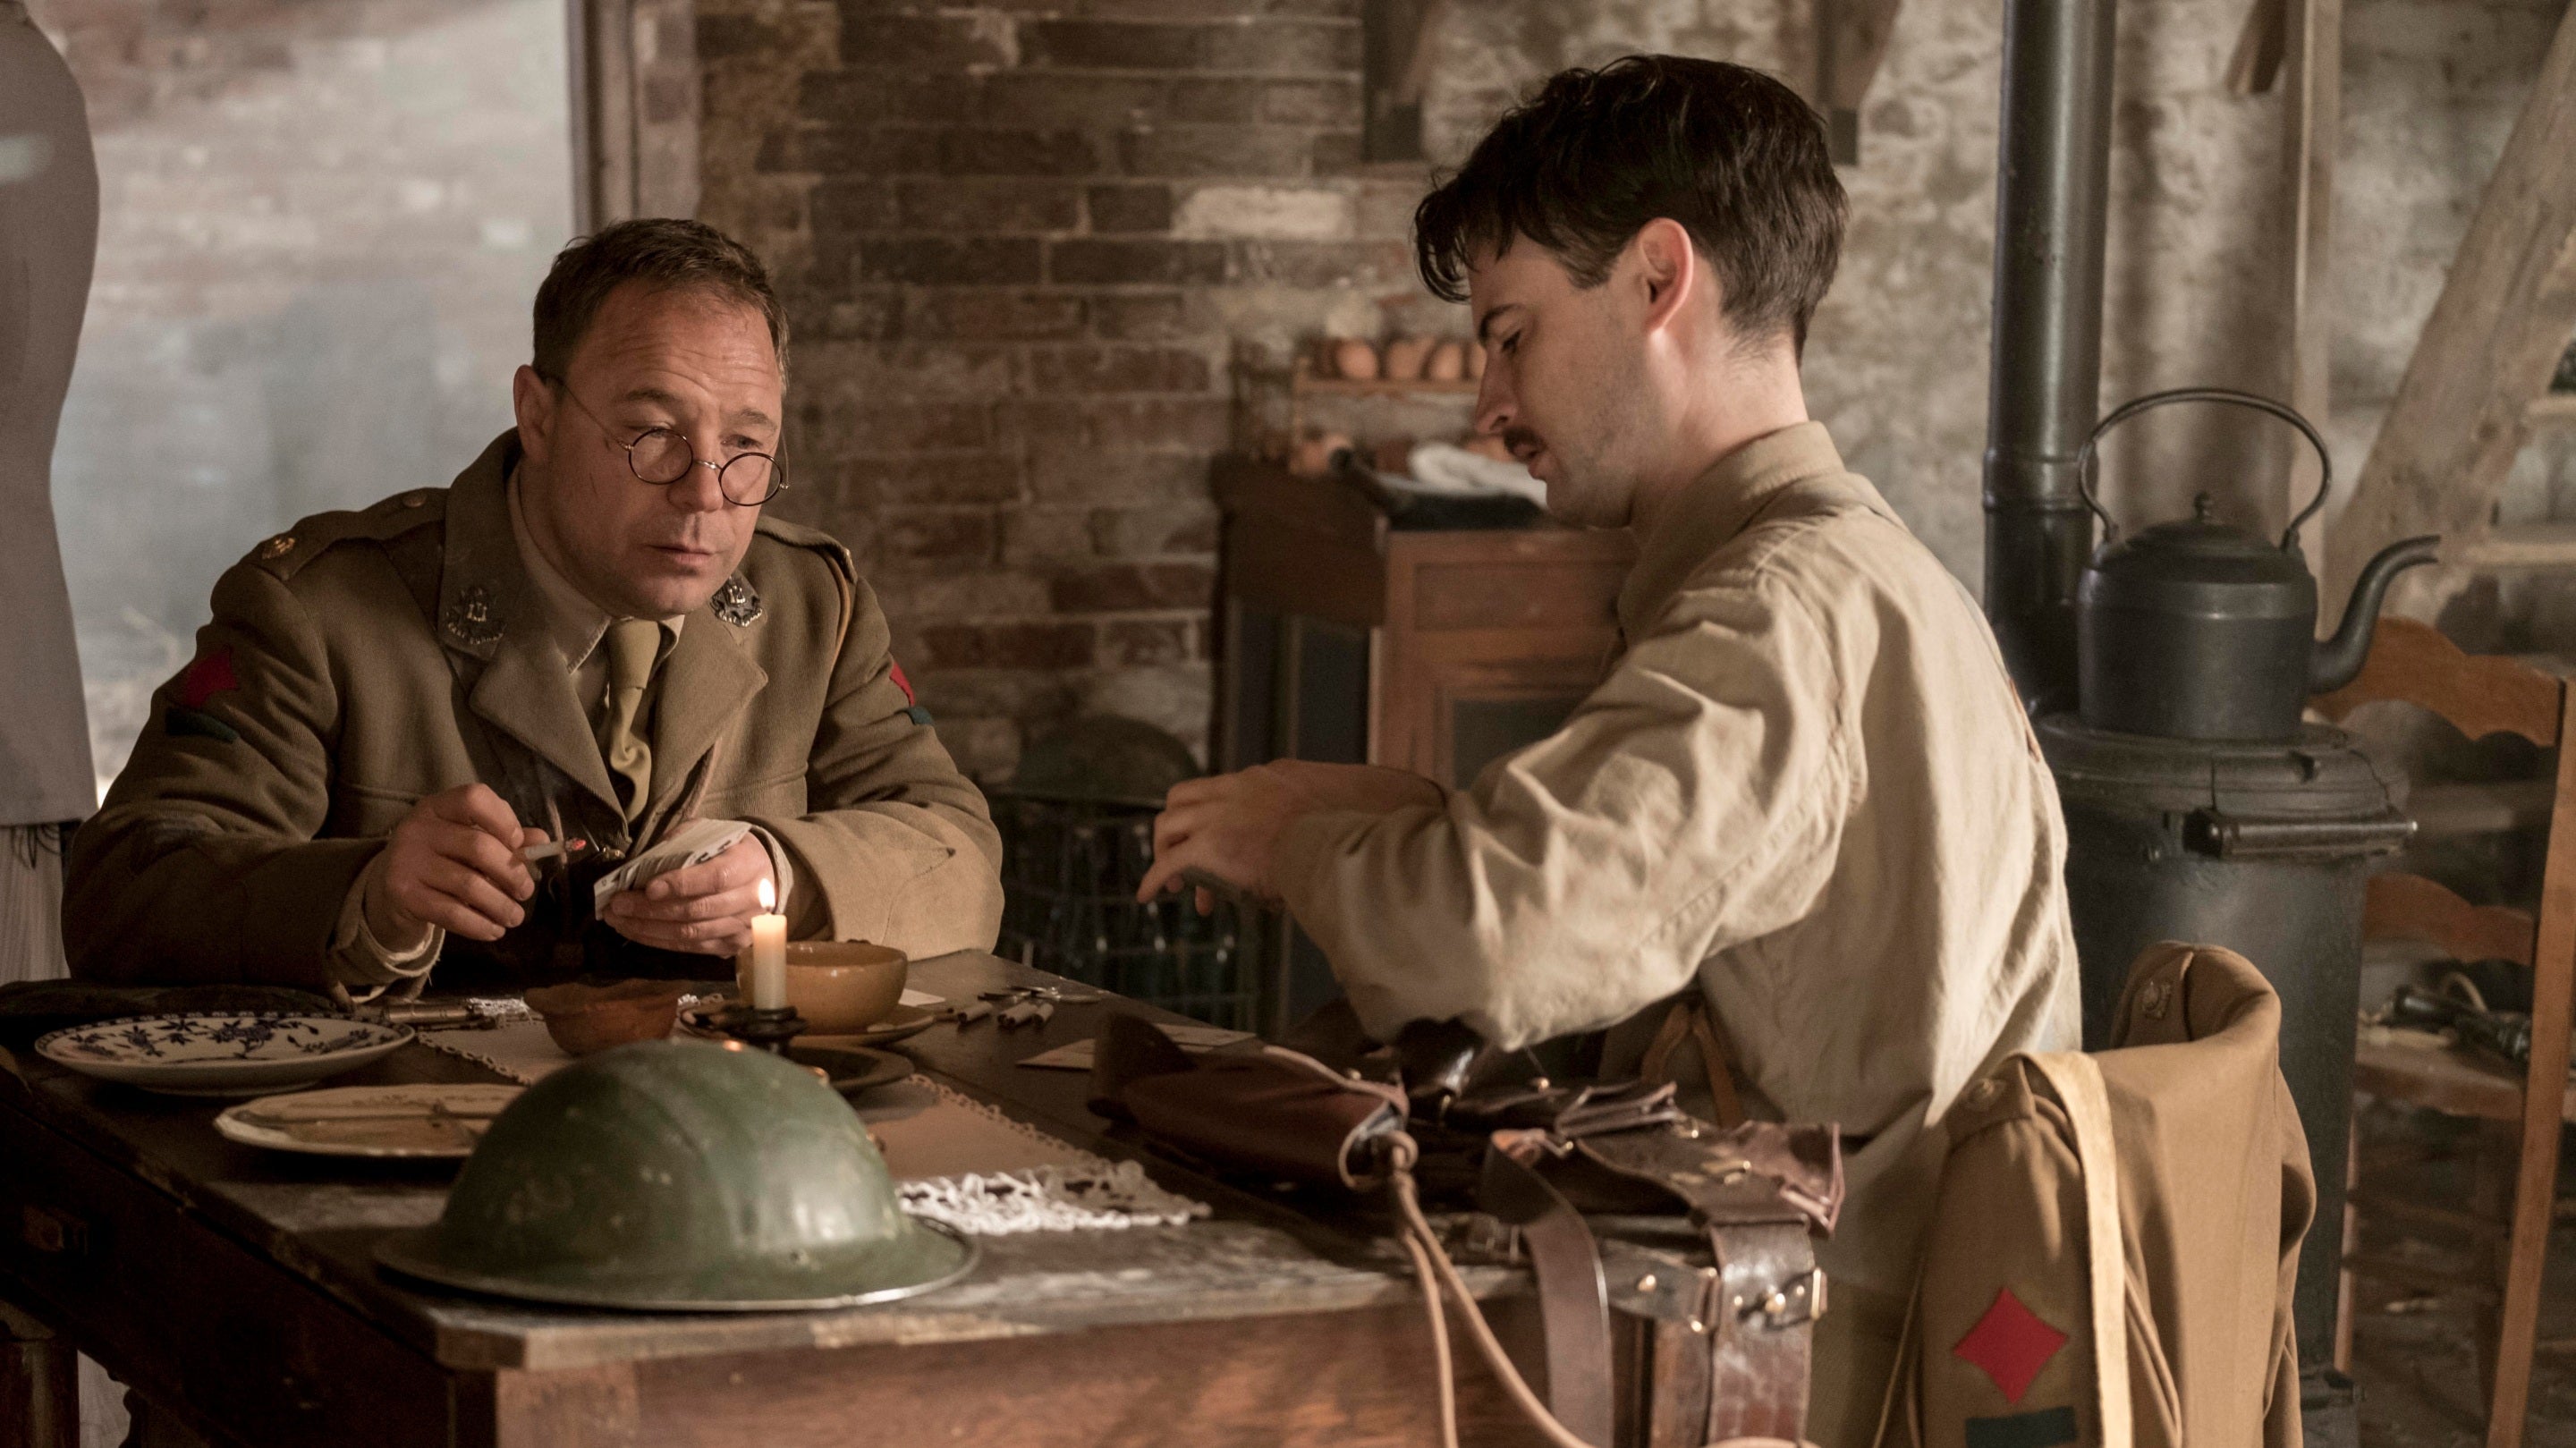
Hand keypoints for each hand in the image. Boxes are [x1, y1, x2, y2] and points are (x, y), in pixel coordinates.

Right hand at [373, 784, 544, 944]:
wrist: (390, 886)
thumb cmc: (441, 857)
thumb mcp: (468, 840)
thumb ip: (505, 839)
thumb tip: (542, 840)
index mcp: (438, 807)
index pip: (474, 798)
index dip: (504, 819)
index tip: (520, 844)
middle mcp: (418, 828)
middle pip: (479, 847)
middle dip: (512, 873)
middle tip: (525, 891)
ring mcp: (406, 860)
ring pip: (469, 885)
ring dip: (500, 905)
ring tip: (515, 916)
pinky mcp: (403, 893)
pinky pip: (451, 912)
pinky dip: (479, 925)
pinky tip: (494, 930)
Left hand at [601, 834, 775, 955]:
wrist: (766, 875)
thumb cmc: (730, 851)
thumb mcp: (711, 834)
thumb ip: (681, 843)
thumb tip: (642, 864)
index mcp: (747, 866)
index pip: (715, 879)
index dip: (681, 885)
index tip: (649, 888)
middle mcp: (751, 900)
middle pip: (697, 911)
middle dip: (651, 910)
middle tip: (617, 905)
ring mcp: (743, 927)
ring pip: (691, 934)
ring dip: (649, 929)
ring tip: (618, 920)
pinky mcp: (733, 946)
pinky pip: (692, 948)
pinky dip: (660, 941)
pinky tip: (636, 932)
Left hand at [1135, 762, 1444, 912]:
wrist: (1354, 836)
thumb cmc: (1366, 828)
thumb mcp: (1352, 812)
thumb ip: (1346, 818)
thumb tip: (1393, 817)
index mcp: (1273, 778)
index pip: (1229, 788)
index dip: (1218, 817)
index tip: (1224, 843)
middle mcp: (1241, 787)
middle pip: (1185, 796)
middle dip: (1180, 827)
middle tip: (1185, 861)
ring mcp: (1224, 813)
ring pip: (1169, 822)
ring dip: (1166, 851)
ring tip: (1170, 883)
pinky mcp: (1214, 845)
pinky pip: (1170, 862)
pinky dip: (1155, 878)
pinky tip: (1149, 895)